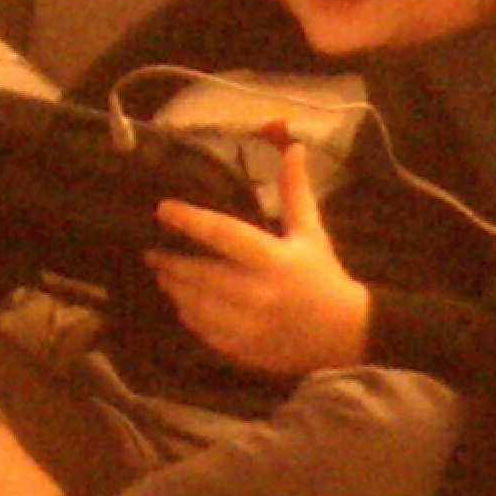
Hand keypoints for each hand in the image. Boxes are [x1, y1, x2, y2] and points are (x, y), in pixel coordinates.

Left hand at [145, 140, 371, 376]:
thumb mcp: (311, 232)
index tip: (163, 208)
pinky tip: (183, 303)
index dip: (190, 220)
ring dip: (175, 288)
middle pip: (201, 274)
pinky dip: (189, 315)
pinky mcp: (244, 348)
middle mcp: (258, 292)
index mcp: (274, 259)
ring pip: (196, 304)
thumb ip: (295, 191)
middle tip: (151, 251)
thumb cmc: (323, 276)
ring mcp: (249, 325)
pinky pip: (204, 331)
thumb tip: (292, 146)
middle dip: (172, 262)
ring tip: (163, 274)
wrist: (344, 333)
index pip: (223, 234)